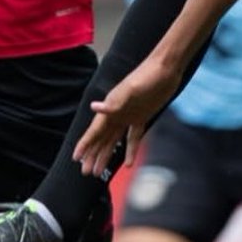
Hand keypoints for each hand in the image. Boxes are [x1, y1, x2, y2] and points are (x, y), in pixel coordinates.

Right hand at [74, 55, 181, 175]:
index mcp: (111, 106)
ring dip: (106, 155)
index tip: (75, 158)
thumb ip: (114, 102)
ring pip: (113, 140)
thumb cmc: (147, 76)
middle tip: (85, 172)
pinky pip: (133, 138)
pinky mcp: (142, 117)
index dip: (85, 144)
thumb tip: (94, 107)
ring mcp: (129, 116)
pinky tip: (129, 164)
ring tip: (99, 172)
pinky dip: (130, 150)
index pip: (94, 129)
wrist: (166, 69)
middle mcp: (117, 112)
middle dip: (93, 155)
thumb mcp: (131, 89)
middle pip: (101, 138)